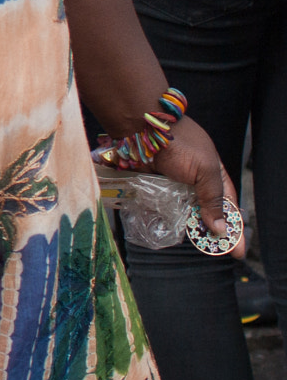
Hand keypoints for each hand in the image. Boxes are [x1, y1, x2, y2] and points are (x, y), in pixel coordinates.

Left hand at [151, 118, 246, 257]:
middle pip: (206, 212)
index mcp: (215, 176)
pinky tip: (167, 230)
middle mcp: (195, 181)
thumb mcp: (205, 170)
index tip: (236, 251)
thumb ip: (213, 198)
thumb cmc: (180, 143)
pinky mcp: (155, 185)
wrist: (143, 128)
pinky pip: (162, 206)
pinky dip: (165, 217)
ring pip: (184, 211)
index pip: (228, 207)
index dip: (233, 228)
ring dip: (188, 226)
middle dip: (211, 231)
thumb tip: (220, 228)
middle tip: (214, 250)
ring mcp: (174, 184)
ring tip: (195, 244)